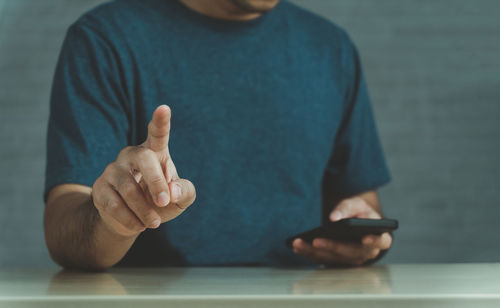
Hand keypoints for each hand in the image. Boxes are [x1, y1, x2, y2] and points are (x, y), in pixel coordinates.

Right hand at [91, 105, 195, 236]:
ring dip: (145, 210)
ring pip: (129, 188)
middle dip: (156, 182)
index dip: (161, 120)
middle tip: (165, 203)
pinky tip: (138, 225)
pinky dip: (130, 219)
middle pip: (144, 158)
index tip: (164, 108)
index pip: (158, 133)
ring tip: (154, 222)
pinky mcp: (99, 187)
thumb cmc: (160, 202)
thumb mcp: (180, 199)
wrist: (133, 221)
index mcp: (155, 151)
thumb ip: (185, 191)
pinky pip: (113, 204)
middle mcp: (132, 155)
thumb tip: (172, 191)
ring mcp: (113, 169)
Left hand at [292, 196, 391, 265]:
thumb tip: (333, 217)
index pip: (381, 241)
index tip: (365, 238)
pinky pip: (323, 260)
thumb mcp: (356, 204)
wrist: (354, 220)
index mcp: (379, 237)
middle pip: (351, 253)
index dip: (374, 241)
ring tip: (298, 243)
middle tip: (316, 241)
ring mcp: (352, 260)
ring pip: (334, 259)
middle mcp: (367, 252)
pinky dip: (309, 254)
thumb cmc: (359, 212)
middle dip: (332, 247)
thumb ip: (346, 208)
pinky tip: (297, 246)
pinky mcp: (338, 261)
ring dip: (315, 252)